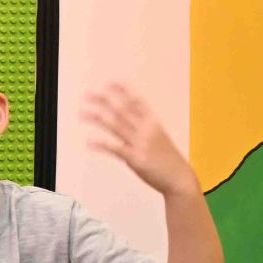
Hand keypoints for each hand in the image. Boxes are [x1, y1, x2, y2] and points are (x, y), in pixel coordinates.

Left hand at [83, 83, 198, 197]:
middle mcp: (147, 130)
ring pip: (115, 125)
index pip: (137, 102)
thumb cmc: (169, 160)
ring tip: (82, 113)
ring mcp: (140, 143)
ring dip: (96, 118)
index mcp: (154, 124)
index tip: (110, 83)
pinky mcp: (135, 158)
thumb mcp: (159, 139)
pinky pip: (114, 148)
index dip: (123, 91)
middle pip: (122, 110)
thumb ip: (142, 130)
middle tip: (88, 94)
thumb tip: (125, 124)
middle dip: (104, 100)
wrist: (180, 179)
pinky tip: (89, 141)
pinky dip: (100, 144)